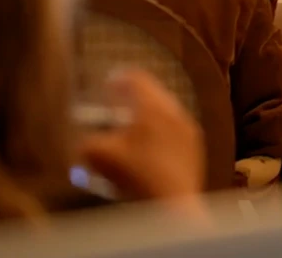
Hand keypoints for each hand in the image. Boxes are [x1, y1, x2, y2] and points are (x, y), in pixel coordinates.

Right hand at [77, 69, 204, 203]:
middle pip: (153, 92)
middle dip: (134, 96)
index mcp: (151, 107)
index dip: (119, 79)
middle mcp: (174, 111)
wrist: (172, 203)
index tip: (108, 83)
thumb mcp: (100, 157)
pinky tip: (150, 145)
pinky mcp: (196, 145)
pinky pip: (176, 127)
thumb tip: (85, 140)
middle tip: (118, 104)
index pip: (136, 80)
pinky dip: (161, 128)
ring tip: (133, 125)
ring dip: (148, 113)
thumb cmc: (135, 175)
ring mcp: (188, 128)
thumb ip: (88, 142)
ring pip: (166, 110)